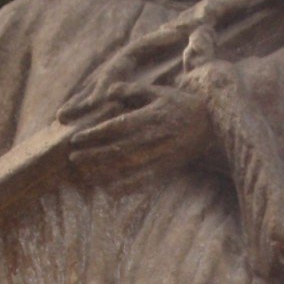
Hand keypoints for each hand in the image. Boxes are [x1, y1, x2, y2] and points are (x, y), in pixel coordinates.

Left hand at [66, 86, 217, 185]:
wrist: (211, 124)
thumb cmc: (180, 104)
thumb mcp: (158, 91)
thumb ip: (132, 90)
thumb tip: (107, 91)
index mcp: (149, 117)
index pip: (116, 127)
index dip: (94, 134)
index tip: (76, 138)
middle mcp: (153, 138)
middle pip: (117, 149)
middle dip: (93, 154)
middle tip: (73, 158)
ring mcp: (159, 155)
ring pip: (127, 166)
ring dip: (104, 171)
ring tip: (84, 173)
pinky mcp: (166, 168)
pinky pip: (144, 181)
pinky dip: (127, 188)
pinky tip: (110, 192)